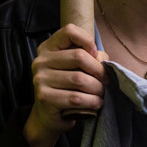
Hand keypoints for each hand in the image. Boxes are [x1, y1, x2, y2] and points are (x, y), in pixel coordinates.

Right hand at [25, 24, 107, 146]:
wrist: (49, 114)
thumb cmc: (68, 87)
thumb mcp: (77, 67)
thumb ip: (91, 57)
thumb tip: (102, 59)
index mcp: (48, 48)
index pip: (69, 31)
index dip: (87, 41)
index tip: (96, 55)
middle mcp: (41, 61)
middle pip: (79, 56)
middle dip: (99, 70)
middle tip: (107, 80)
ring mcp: (40, 79)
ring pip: (79, 79)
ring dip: (97, 88)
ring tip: (102, 93)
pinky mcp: (44, 97)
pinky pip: (76, 98)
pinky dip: (92, 101)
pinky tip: (97, 103)